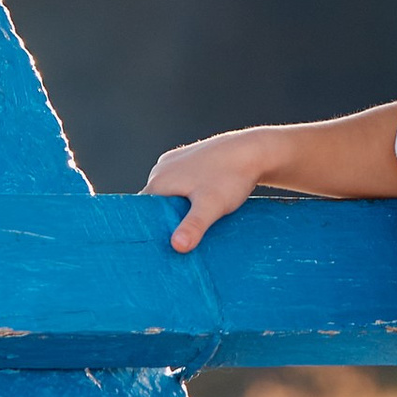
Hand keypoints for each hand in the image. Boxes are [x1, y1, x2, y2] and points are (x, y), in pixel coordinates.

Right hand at [145, 130, 280, 254]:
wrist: (254, 150)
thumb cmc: (231, 176)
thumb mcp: (211, 206)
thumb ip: (193, 226)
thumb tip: (176, 246)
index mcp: (158, 180)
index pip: (142, 213)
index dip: (152, 229)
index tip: (164, 246)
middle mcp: (161, 169)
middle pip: (156, 204)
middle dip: (168, 220)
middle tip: (184, 238)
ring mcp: (175, 162)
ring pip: (170, 194)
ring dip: (180, 208)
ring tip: (197, 220)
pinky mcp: (190, 160)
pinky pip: (182, 184)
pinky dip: (189, 196)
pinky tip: (205, 203)